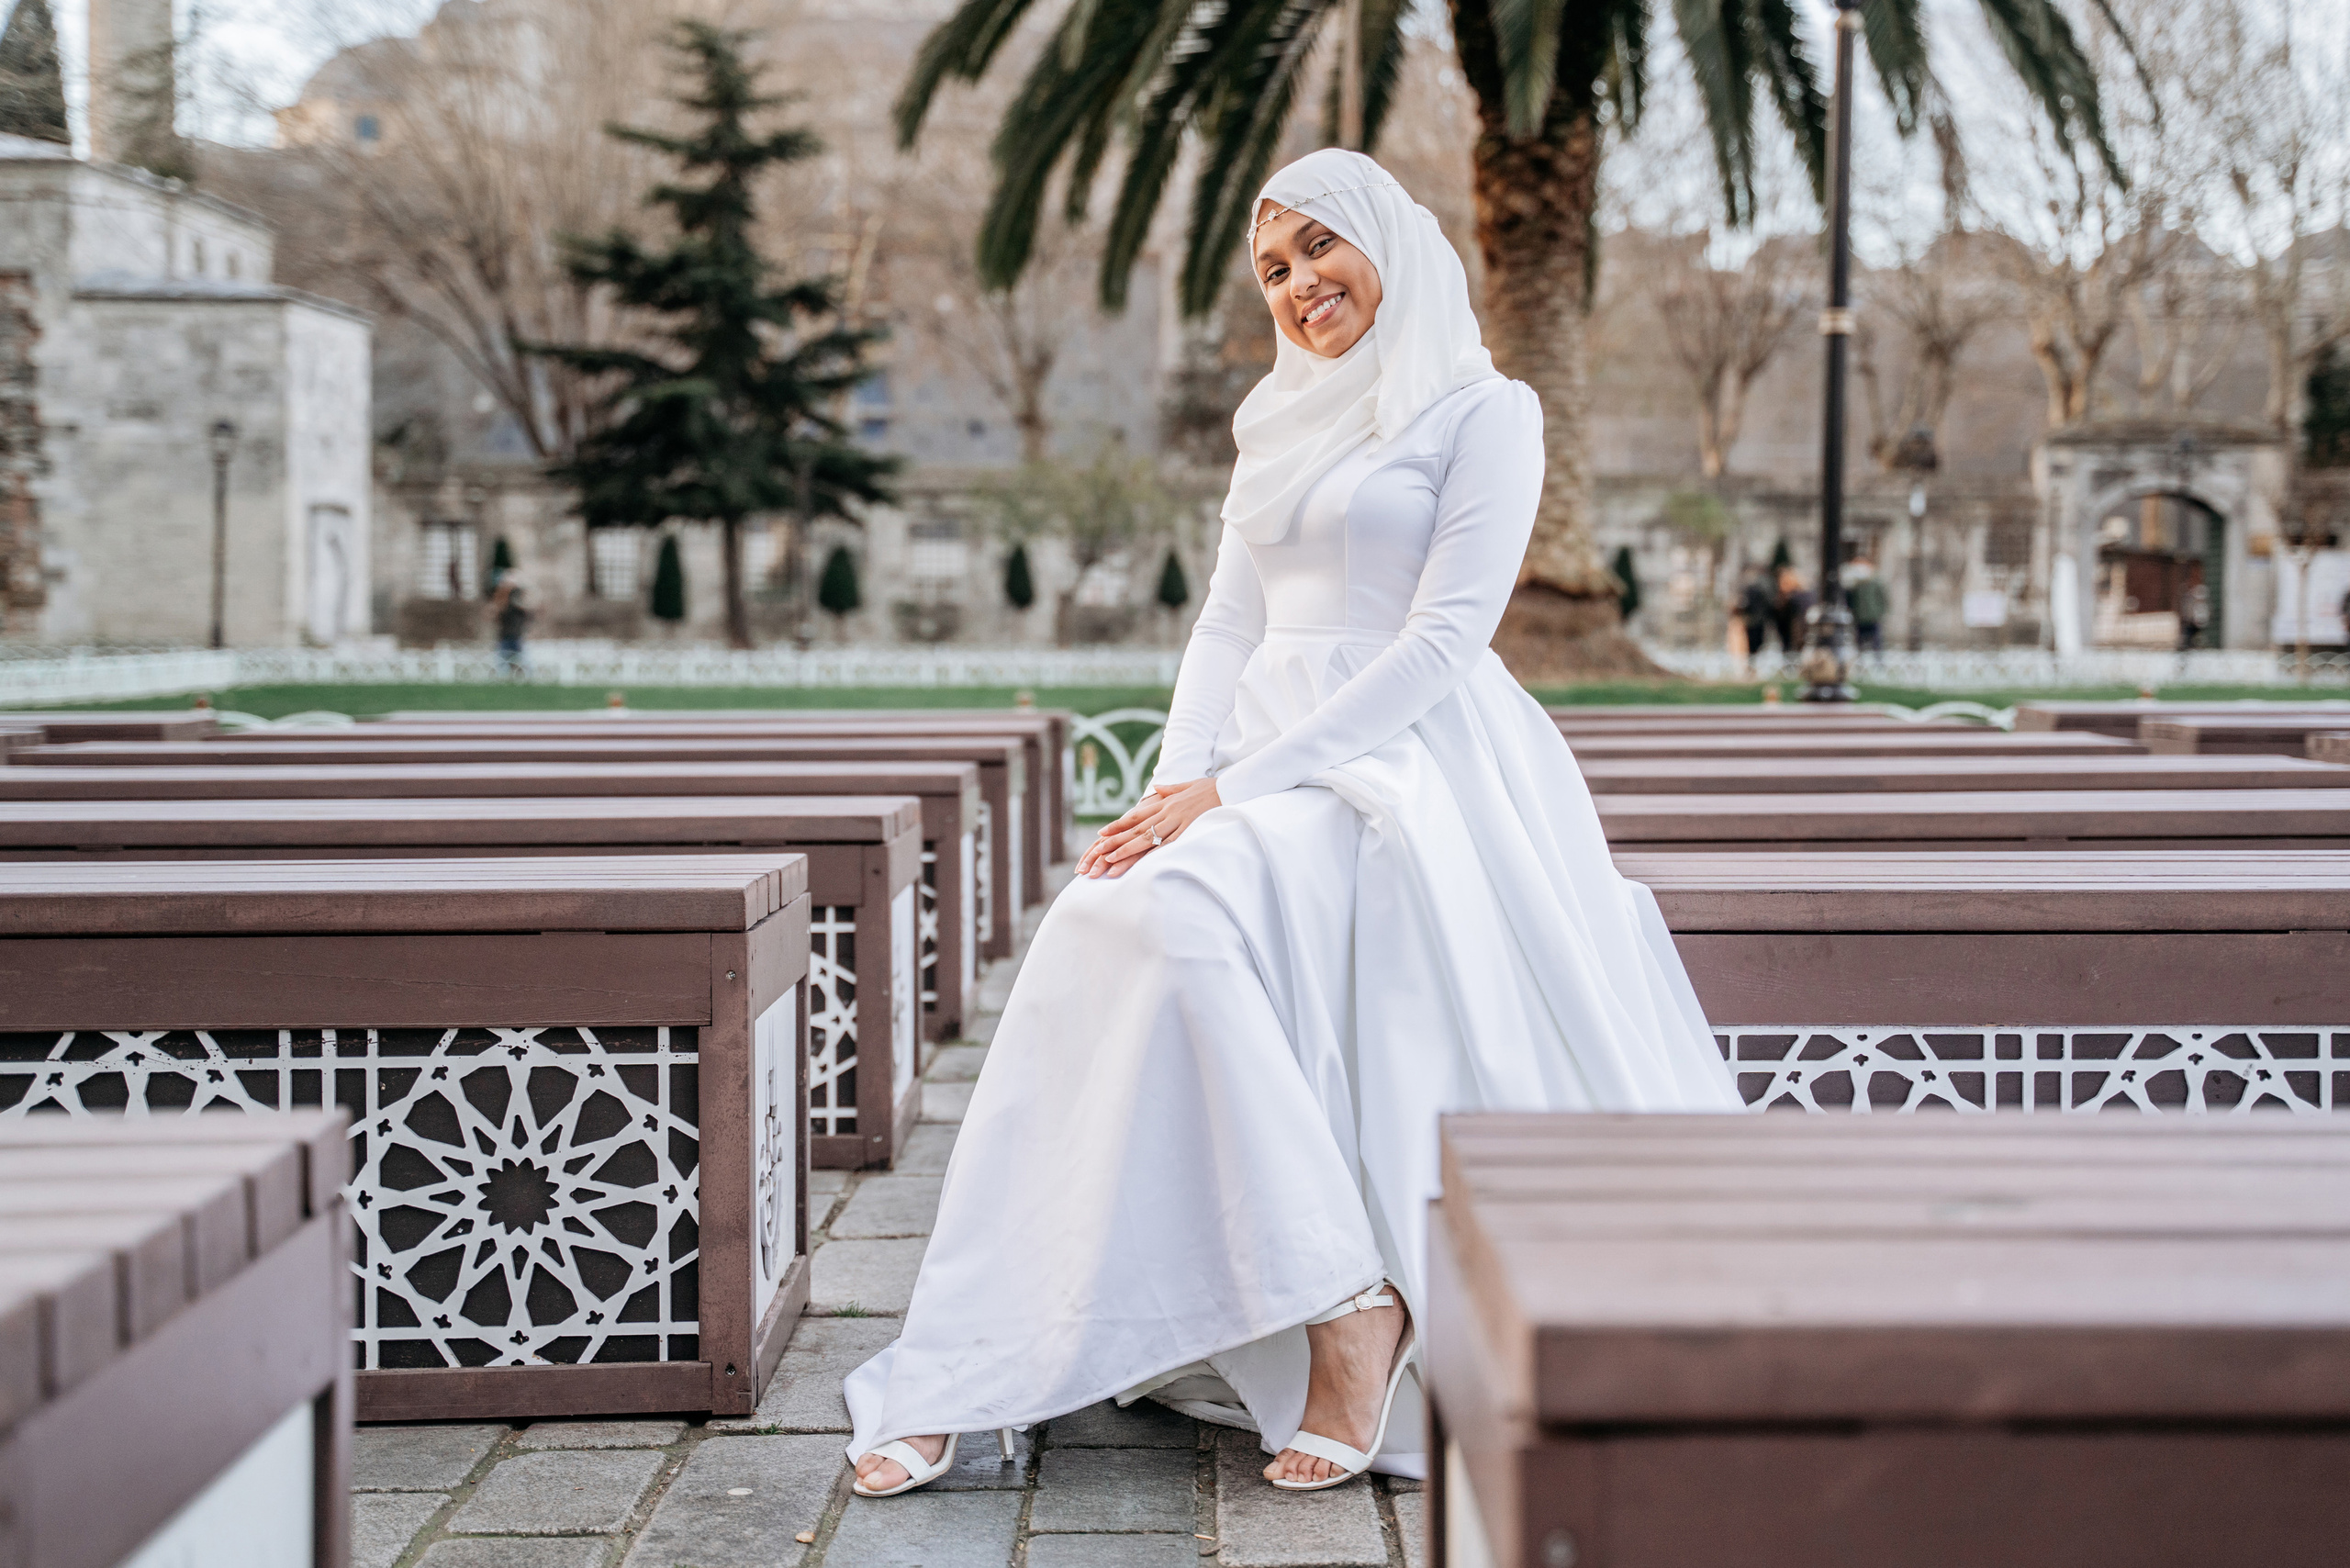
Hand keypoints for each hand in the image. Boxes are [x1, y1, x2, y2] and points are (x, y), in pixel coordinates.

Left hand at [1078, 778, 1221, 878]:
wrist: (1232, 787)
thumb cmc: (1212, 788)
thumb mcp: (1188, 784)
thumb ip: (1170, 788)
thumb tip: (1155, 788)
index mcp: (1165, 802)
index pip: (1136, 815)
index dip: (1118, 825)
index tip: (1101, 832)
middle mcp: (1168, 812)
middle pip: (1137, 829)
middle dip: (1116, 840)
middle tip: (1099, 850)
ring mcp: (1178, 821)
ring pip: (1148, 837)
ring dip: (1129, 849)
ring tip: (1112, 859)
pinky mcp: (1190, 830)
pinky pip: (1170, 844)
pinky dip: (1155, 853)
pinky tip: (1142, 862)